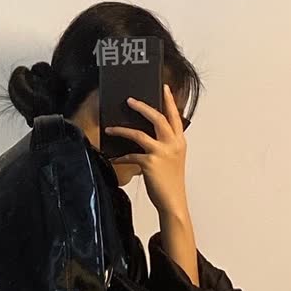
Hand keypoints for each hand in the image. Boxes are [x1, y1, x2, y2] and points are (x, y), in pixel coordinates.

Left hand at [105, 82, 188, 217]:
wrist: (173, 202)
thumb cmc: (171, 181)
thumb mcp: (173, 159)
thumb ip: (165, 145)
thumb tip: (146, 135)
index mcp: (179, 142)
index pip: (175, 116)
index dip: (169, 101)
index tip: (164, 88)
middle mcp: (173, 144)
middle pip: (157, 118)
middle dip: (142, 106)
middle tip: (130, 100)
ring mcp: (161, 153)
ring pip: (139, 134)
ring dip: (122, 130)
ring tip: (110, 128)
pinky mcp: (149, 163)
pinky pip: (130, 155)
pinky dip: (120, 157)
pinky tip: (113, 158)